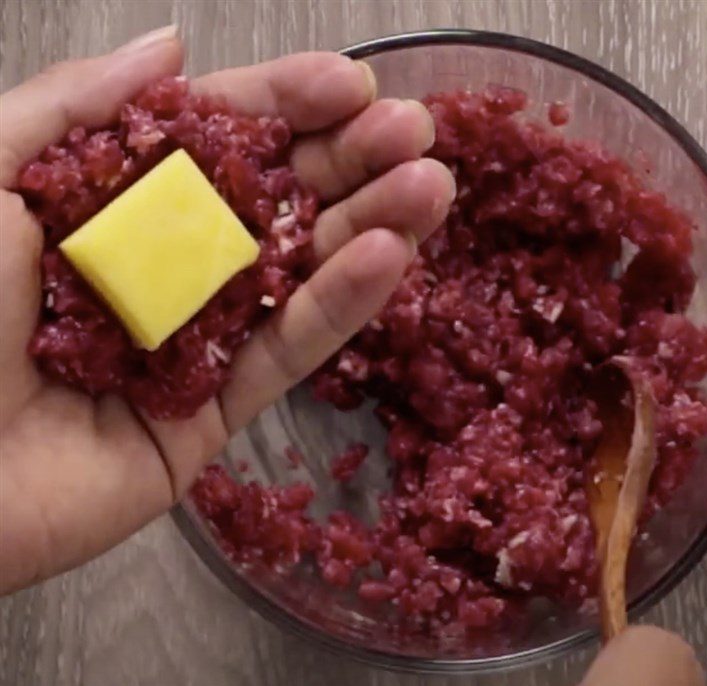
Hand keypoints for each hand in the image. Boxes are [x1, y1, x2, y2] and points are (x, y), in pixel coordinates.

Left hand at [0, 26, 454, 592]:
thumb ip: (75, 108)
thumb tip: (172, 48)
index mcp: (107, 210)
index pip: (209, 145)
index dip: (280, 108)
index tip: (347, 83)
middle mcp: (159, 273)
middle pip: (268, 210)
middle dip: (345, 164)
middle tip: (416, 132)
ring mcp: (191, 348)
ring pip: (293, 281)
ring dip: (368, 229)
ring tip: (431, 187)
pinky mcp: (211, 418)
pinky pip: (283, 356)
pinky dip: (339, 307)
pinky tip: (391, 258)